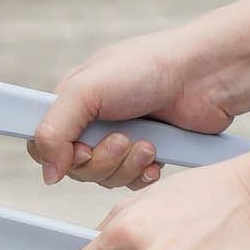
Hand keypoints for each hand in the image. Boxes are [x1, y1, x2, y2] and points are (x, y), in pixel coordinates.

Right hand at [26, 32, 237, 191]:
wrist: (205, 76)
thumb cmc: (149, 67)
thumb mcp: (88, 89)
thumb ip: (55, 128)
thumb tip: (46, 171)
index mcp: (73, 101)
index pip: (45, 143)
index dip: (60, 156)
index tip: (82, 149)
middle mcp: (94, 122)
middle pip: (77, 169)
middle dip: (102, 160)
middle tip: (124, 138)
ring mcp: (121, 140)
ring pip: (105, 179)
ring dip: (126, 165)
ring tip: (147, 142)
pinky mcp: (147, 155)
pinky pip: (132, 183)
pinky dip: (144, 173)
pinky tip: (158, 153)